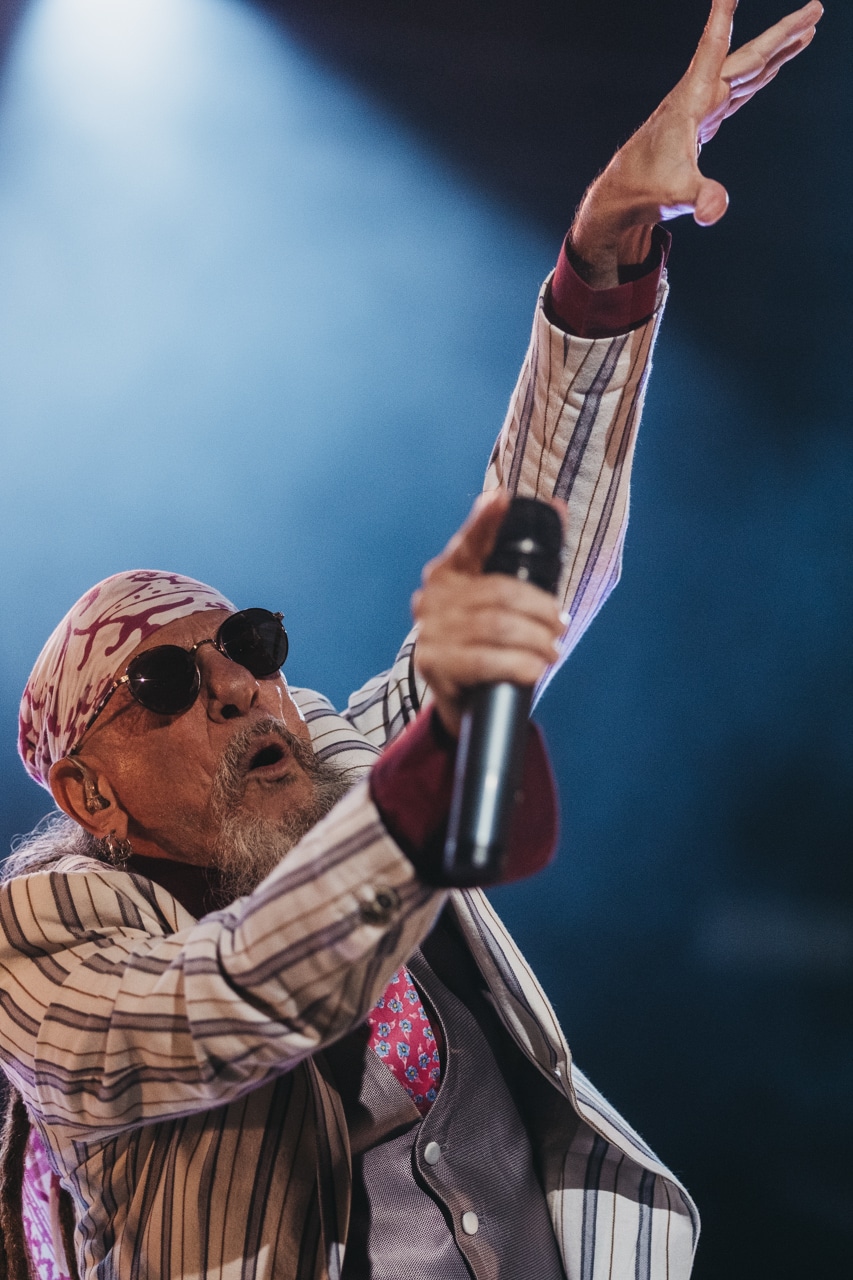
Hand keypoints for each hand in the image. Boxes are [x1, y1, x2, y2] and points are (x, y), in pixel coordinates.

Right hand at [412, 492, 564, 737]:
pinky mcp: (433, 664)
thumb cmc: (487, 642)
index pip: (469, 542)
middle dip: (539, 609)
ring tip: (552, 650)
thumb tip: (558, 508)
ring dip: (535, 640)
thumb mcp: (502, 603)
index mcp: (448, 573)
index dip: (484, 521)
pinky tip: (534, 668)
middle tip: (560, 624)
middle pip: (498, 592)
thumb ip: (525, 561)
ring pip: (496, 626)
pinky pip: (484, 660)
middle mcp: (432, 597)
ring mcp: (429, 630)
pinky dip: (518, 664)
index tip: (501, 500)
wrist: (463, 700)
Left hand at [571, 0, 823, 285]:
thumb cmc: (642, 191)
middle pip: (746, 57)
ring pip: (746, 71)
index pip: (713, 49)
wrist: (620, 199)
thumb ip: (698, 199)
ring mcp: (703, 109)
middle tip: (815, 7)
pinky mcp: (705, 122)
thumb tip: (715, 209)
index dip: (723, 17)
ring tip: (808, 28)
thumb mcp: (674, 197)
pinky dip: (760, 77)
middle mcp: (698, 97)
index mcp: (691, 102)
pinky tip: (772, 68)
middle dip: (781, 33)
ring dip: (777, 51)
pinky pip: (739, 91)